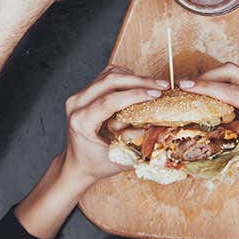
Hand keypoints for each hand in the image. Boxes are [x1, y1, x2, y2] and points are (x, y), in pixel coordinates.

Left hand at [61, 66, 168, 183]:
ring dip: (134, 77)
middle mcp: (77, 105)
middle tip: (162, 85)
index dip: (135, 94)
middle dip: (140, 81)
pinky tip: (138, 86)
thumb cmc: (96, 163)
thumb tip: (161, 128)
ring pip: (109, 74)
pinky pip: (107, 75)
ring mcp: (79, 96)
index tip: (157, 94)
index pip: (110, 100)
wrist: (77, 163)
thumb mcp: (119, 158)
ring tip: (154, 85)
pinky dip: (125, 77)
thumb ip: (138, 143)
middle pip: (110, 81)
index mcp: (81, 122)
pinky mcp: (85, 92)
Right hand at [181, 63, 238, 184]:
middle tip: (185, 85)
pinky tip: (207, 91)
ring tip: (193, 88)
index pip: (233, 91)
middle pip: (233, 72)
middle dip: (206, 77)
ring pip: (235, 72)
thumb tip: (189, 138)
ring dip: (212, 78)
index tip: (185, 85)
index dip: (206, 87)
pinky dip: (221, 82)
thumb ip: (218, 146)